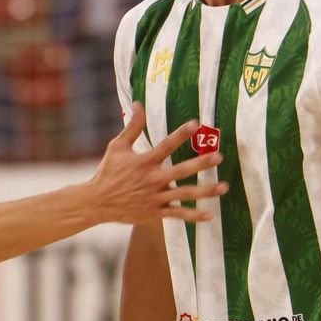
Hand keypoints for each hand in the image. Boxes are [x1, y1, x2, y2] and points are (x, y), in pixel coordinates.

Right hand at [85, 104, 226, 223]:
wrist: (96, 202)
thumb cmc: (108, 172)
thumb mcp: (117, 146)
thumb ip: (132, 126)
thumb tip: (138, 104)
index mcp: (144, 161)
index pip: (166, 145)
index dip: (181, 134)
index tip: (196, 124)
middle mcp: (152, 179)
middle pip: (181, 171)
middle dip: (201, 164)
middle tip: (219, 156)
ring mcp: (155, 197)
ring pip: (185, 194)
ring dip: (205, 191)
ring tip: (224, 187)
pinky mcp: (155, 212)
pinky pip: (178, 214)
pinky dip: (194, 216)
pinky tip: (210, 215)